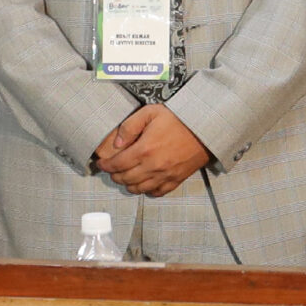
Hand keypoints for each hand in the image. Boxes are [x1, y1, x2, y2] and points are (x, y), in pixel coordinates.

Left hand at [93, 105, 211, 196]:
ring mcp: (165, 176)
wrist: (204, 128)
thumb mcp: (150, 113)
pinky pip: (156, 192)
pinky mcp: (175, 180)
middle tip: (112, 170)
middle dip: (114, 175)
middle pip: (126, 179)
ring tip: (124, 177)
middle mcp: (153, 167)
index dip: (106, 166)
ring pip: (139, 189)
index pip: (117, 164)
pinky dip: (146, 191)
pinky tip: (144, 183)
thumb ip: (130, 126)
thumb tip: (116, 143)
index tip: (101, 164)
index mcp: (144, 150)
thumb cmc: (177, 118)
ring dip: (128, 184)